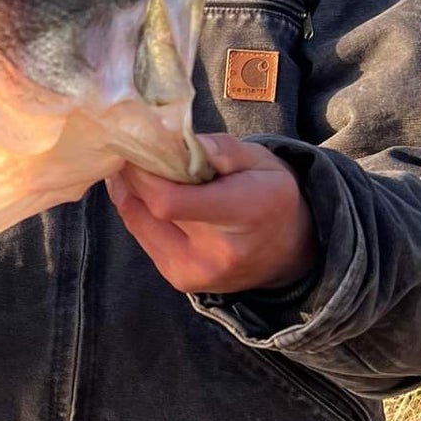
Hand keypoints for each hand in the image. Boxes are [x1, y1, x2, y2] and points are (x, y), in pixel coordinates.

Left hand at [107, 133, 317, 295]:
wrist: (288, 252)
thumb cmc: (272, 197)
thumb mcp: (262, 161)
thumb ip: (223, 149)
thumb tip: (181, 140)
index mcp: (243, 213)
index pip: (168, 200)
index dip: (143, 172)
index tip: (138, 145)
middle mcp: (216, 252)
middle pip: (149, 209)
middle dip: (135, 175)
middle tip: (134, 149)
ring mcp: (195, 272)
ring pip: (138, 222)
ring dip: (132, 192)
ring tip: (140, 169)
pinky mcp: (181, 279)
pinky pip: (143, 238)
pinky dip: (141, 212)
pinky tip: (149, 195)